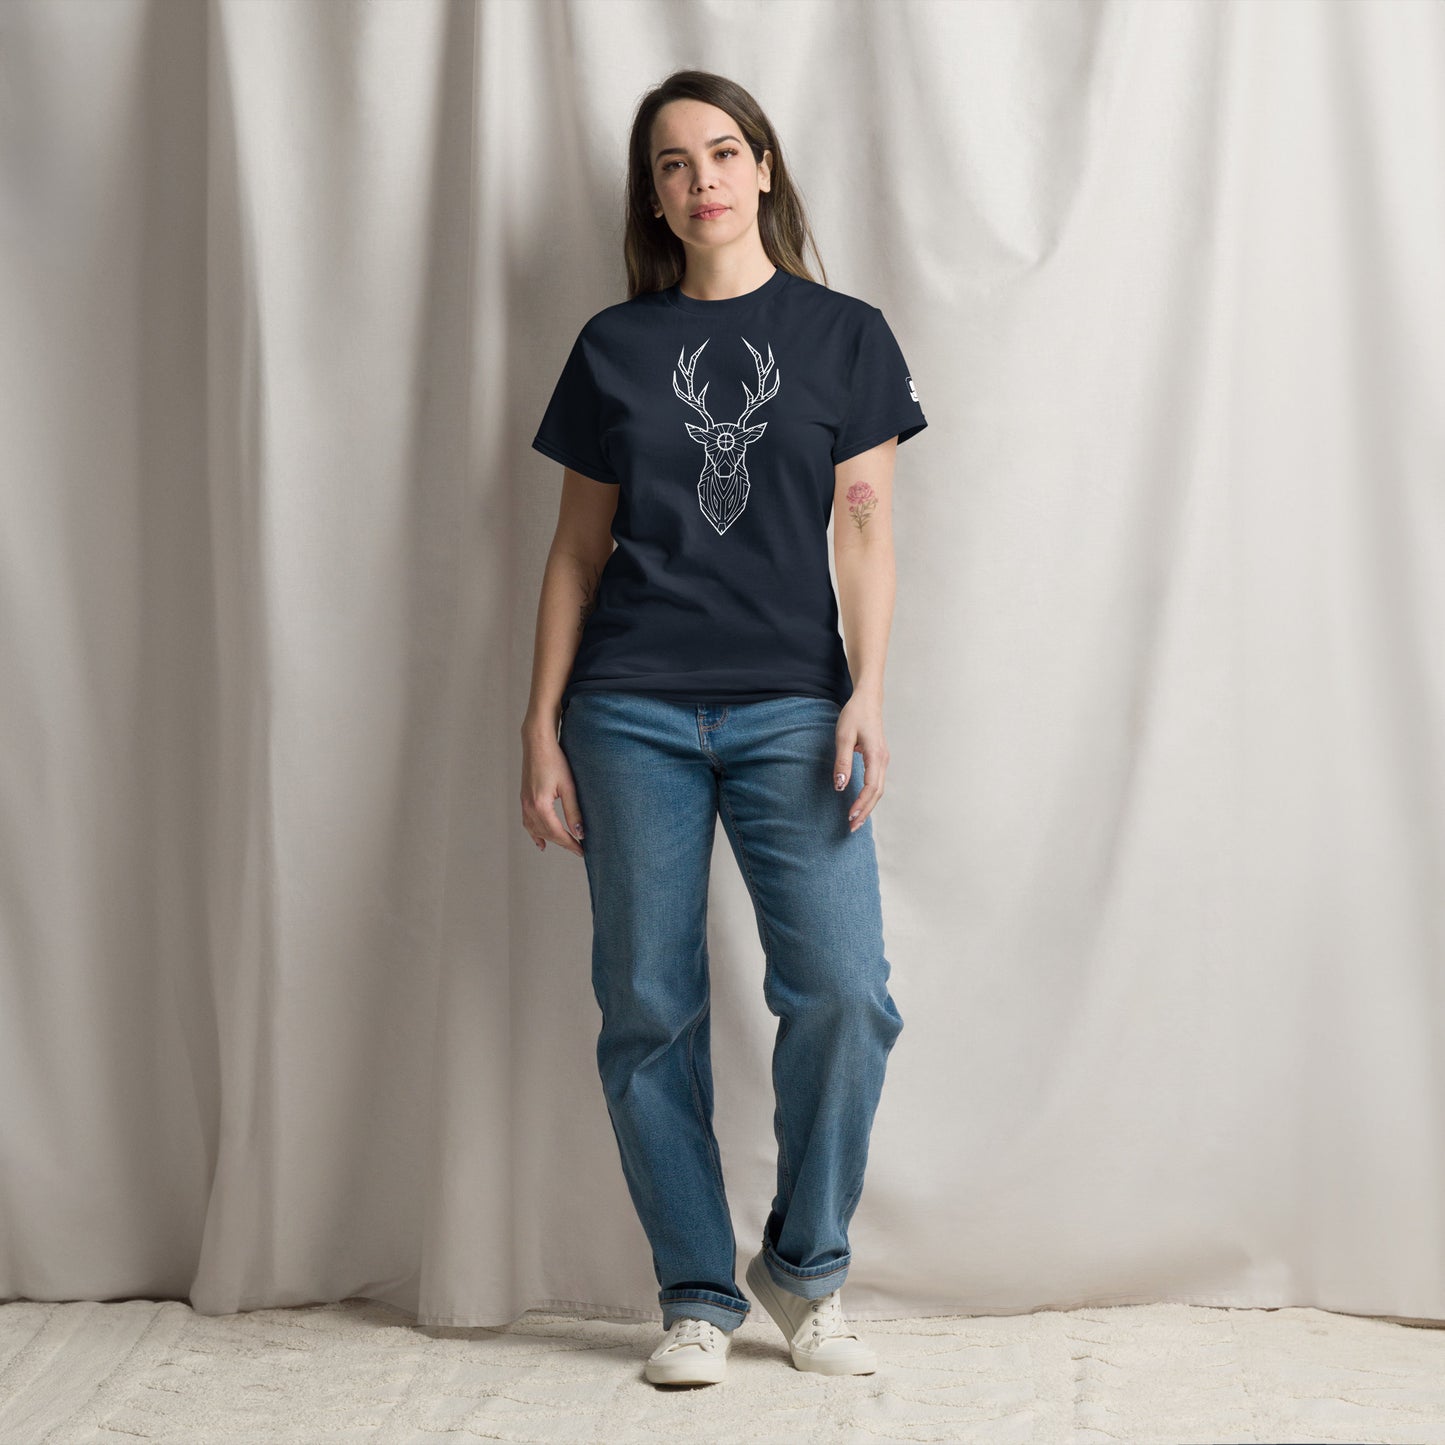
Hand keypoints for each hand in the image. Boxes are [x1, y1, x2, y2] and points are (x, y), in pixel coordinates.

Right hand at [521, 732, 584, 856]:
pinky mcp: (524, 799)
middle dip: (563, 843)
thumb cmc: (554, 760)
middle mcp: (529, 807)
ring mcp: (524, 803)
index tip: (582, 851)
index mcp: (540, 806)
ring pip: (536, 830)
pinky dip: (534, 834)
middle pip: (547, 833)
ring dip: (550, 839)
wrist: (537, 744)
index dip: (570, 844)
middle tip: (578, 849)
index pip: (557, 833)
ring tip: (564, 846)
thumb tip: (579, 832)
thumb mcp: (568, 787)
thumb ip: (573, 811)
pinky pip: (527, 823)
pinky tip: (540, 842)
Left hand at [833, 693, 887, 832]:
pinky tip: (861, 803)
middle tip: (852, 827)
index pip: (871, 787)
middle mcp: (883, 761)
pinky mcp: (879, 759)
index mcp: (876, 756)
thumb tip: (841, 786)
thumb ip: (842, 761)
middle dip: (865, 811)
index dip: (861, 804)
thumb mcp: (843, 736)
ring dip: (868, 806)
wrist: (867, 700)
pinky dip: (870, 796)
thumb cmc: (854, 715)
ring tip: (856, 820)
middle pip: (877, 793)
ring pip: (878, 789)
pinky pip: (877, 783)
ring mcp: (883, 760)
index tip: (850, 817)